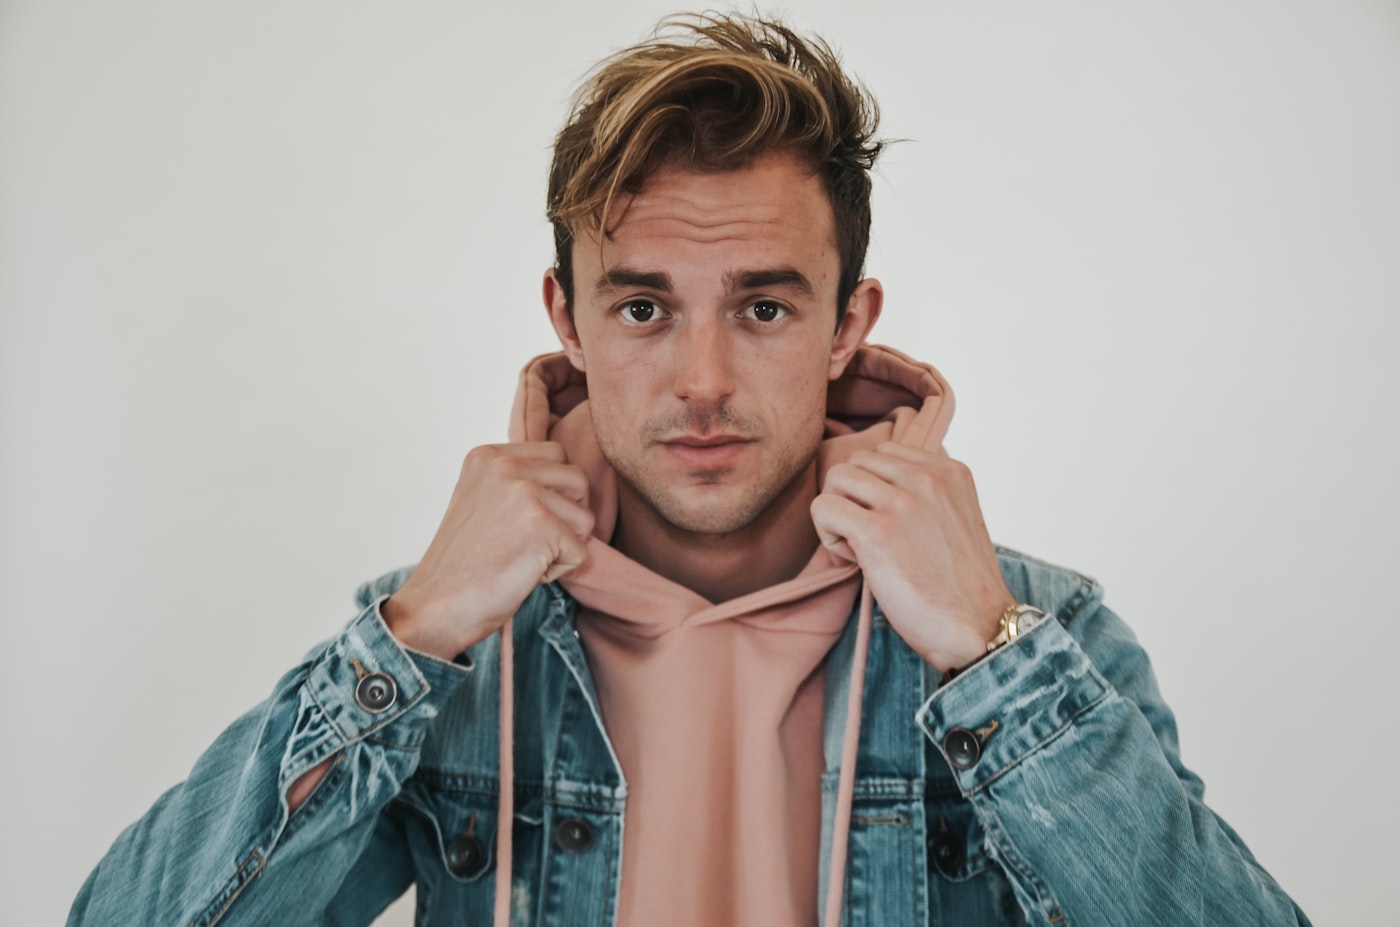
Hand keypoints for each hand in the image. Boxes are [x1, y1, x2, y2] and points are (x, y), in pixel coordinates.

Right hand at [382, 442, 593, 661]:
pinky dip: (559, 571)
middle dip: (567, 517)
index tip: (523, 522)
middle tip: (529, 543)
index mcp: (488, 456)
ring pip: (585, 516)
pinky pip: (581, 550)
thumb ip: (518, 480)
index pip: (557, 455)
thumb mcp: (482, 501)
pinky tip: (523, 573)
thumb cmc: (465, 564)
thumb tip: (573, 480)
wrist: (437, 606)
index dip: (555, 493)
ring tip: (523, 557)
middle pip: (578, 480)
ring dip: (564, 545)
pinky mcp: (541, 525)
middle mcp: (504, 466)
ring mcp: (523, 493)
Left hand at [810, 442, 1014, 672]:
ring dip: (838, 512)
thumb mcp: (956, 517)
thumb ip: (926, 493)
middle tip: (869, 537)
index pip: (885, 452)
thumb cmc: (961, 586)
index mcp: (949, 470)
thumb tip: (877, 483)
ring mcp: (903, 503)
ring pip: (836, 478)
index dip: (876, 487)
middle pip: (857, 462)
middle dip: (853, 497)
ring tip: (860, 547)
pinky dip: (828, 535)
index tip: (890, 522)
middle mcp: (927, 478)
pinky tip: (851, 559)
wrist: (978, 628)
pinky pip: (823, 508)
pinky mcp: (877, 532)